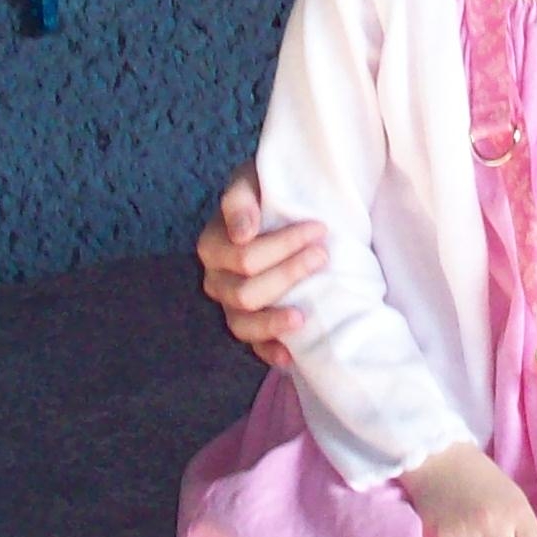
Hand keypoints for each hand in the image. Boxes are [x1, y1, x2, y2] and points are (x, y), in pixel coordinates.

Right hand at [194, 168, 327, 367]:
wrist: (285, 210)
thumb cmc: (269, 193)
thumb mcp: (253, 180)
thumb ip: (241, 197)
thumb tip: (242, 233)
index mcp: (213, 245)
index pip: (244, 256)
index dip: (283, 245)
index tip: (320, 228)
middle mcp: (217, 280)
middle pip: (246, 292)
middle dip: (289, 274)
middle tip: (323, 255)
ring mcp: (231, 307)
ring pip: (243, 325)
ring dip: (275, 321)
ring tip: (305, 314)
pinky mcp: (249, 326)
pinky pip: (253, 348)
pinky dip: (270, 353)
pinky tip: (289, 356)